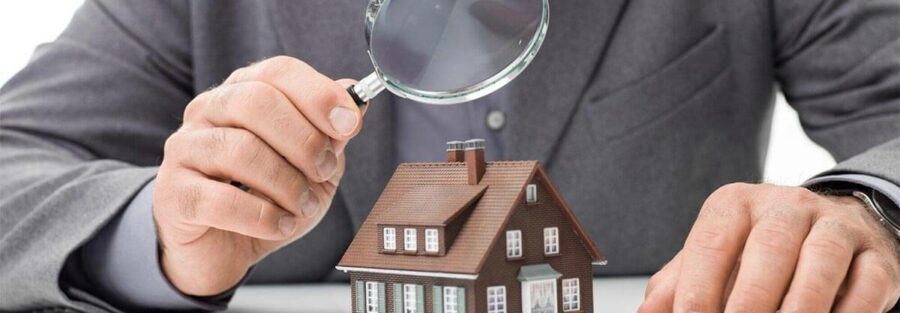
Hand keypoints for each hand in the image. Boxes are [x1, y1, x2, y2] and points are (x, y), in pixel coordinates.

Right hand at [153, 56, 363, 295]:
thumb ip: (331, 133)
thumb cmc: (266, 198)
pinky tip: (280, 225)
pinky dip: (263, 217)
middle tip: (323, 171)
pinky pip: (221, 200)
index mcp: (242, 92)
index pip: (278, 71)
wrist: (222, 249)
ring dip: (287, 184)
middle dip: (304, 140)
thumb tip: (354, 97)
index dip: (318, 95)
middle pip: (257, 101)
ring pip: (241, 150)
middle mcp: (207, 111)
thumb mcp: (312, 166)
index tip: (349, 124)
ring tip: (303, 206)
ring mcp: (184, 150)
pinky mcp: (173, 194)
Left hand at [640, 183, 899, 311]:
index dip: (699, 284)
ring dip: (802, 305)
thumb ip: (679, 284)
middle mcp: (786, 206)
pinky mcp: (874, 253)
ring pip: (822, 258)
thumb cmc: (758, 252)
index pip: (713, 240)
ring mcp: (835, 226)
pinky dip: (850, 310)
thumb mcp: (714, 259)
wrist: (833, 230)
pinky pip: (867, 280)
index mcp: (736, 204)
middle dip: (752, 297)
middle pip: (770, 247)